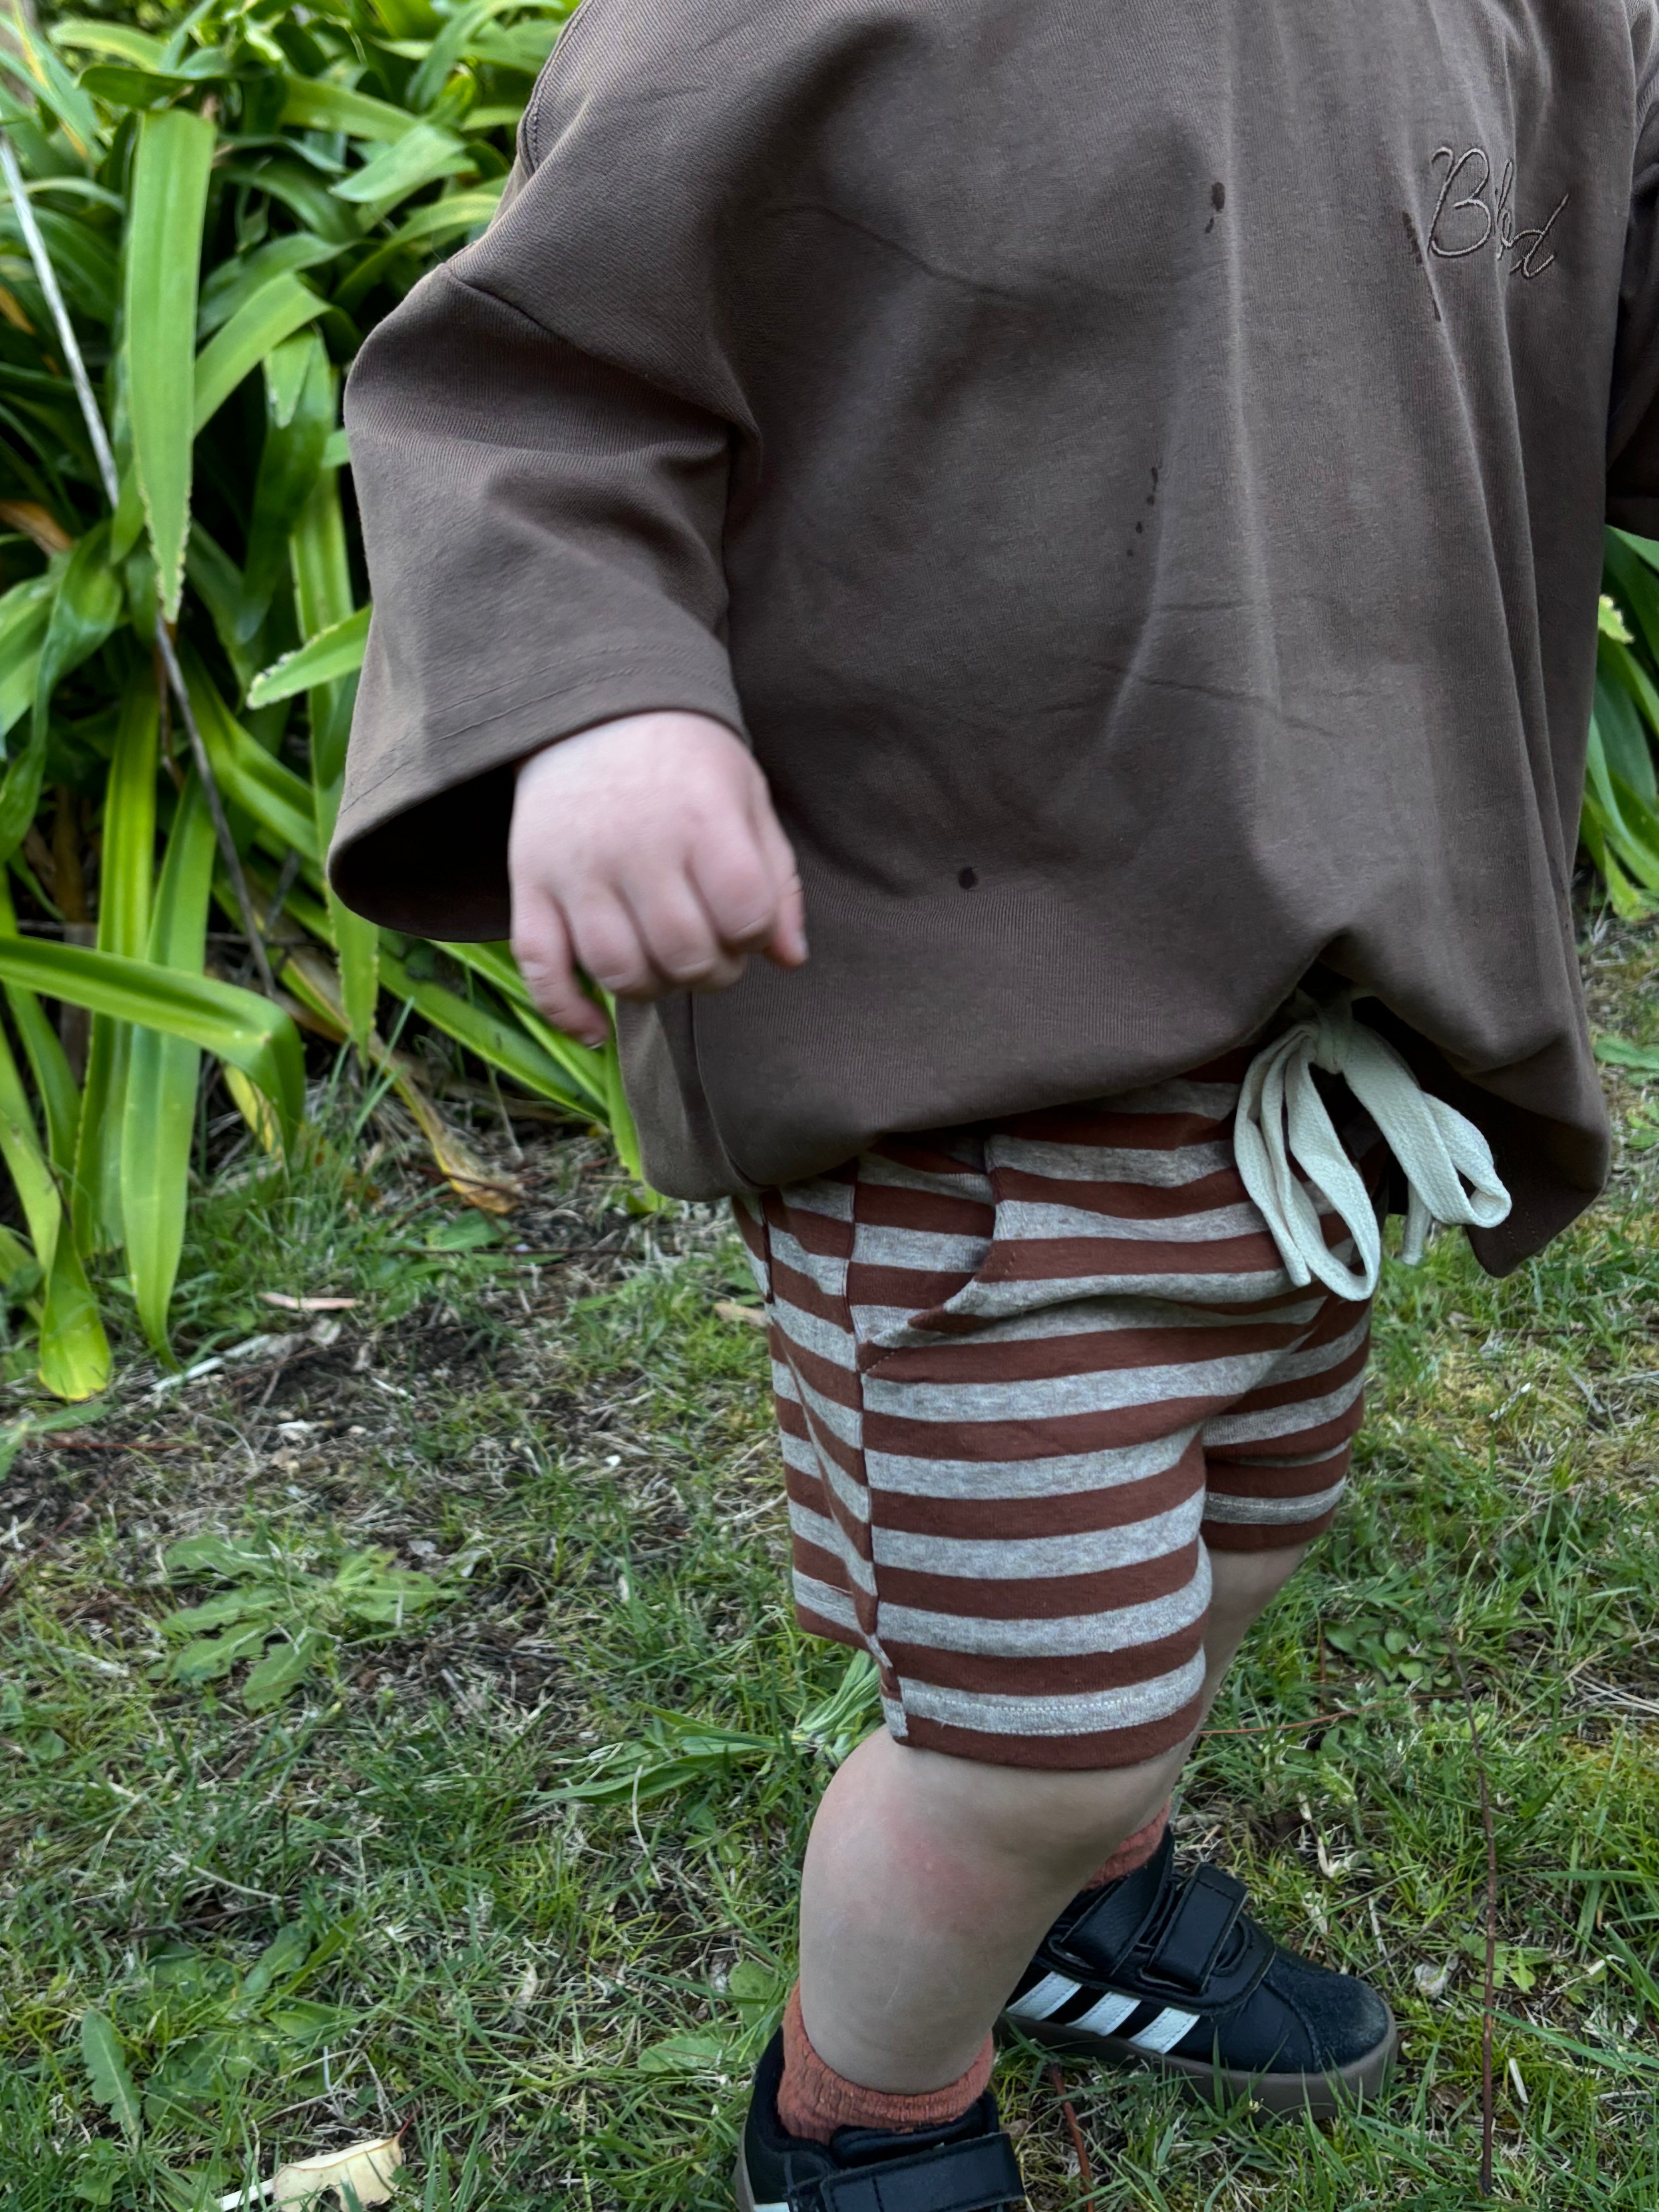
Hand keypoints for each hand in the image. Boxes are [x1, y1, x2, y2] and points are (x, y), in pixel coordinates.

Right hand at [508, 710, 807, 1045]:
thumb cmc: (683, 757)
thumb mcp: (746, 797)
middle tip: (712, 947)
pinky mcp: (529, 884)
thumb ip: (776, 878)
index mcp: (699, 819)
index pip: (744, 914)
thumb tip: (791, 958)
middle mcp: (635, 847)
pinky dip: (568, 1011)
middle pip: (685, 954)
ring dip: (654, 987)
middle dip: (713, 969)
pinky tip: (598, 1027)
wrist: (590, 707)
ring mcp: (576, 870)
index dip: (755, 934)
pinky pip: (541, 968)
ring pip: (619, 970)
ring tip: (665, 963)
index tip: (746, 918)